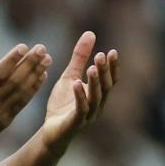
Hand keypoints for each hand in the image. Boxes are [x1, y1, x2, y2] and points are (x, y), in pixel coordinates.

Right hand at [0, 34, 51, 152]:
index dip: (11, 60)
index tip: (23, 47)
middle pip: (13, 82)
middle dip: (29, 64)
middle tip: (41, 48)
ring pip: (21, 93)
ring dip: (35, 75)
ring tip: (47, 59)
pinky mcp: (4, 122)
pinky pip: (22, 103)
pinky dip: (33, 89)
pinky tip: (41, 77)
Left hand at [41, 31, 118, 151]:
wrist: (51, 132)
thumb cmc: (63, 104)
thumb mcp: (69, 76)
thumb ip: (79, 58)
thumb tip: (90, 33)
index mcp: (97, 95)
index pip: (110, 80)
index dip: (112, 67)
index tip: (112, 52)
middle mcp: (97, 105)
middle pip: (105, 87)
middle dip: (104, 71)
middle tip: (101, 55)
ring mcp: (87, 115)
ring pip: (95, 98)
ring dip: (94, 82)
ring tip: (91, 67)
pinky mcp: (75, 123)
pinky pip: (80, 109)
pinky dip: (80, 96)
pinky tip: (76, 84)